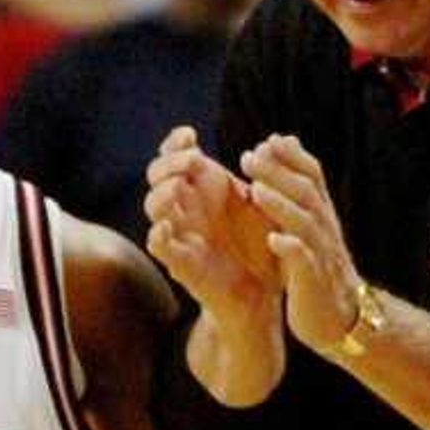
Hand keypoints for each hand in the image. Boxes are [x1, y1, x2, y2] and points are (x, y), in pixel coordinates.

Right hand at [145, 126, 278, 322]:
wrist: (263, 296)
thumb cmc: (261, 249)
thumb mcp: (266, 206)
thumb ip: (264, 176)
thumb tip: (276, 139)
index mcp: (203, 190)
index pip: (174, 156)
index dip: (175, 143)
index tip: (190, 134)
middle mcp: (187, 208)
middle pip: (157, 174)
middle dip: (170, 162)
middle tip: (193, 160)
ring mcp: (181, 234)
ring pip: (152, 205)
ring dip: (163, 191)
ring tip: (180, 186)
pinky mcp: (180, 262)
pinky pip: (157, 245)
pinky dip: (158, 233)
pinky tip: (168, 225)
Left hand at [241, 135, 369, 356]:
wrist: (340, 318)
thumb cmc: (319, 270)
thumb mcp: (311, 228)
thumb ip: (300, 193)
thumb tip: (285, 146)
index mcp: (322, 215)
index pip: (313, 175)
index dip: (292, 156)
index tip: (267, 141)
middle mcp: (324, 229)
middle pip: (306, 192)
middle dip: (278, 172)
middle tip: (248, 157)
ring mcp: (320, 255)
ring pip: (305, 222)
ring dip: (280, 205)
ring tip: (254, 190)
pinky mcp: (313, 282)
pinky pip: (305, 262)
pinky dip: (290, 248)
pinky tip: (272, 239)